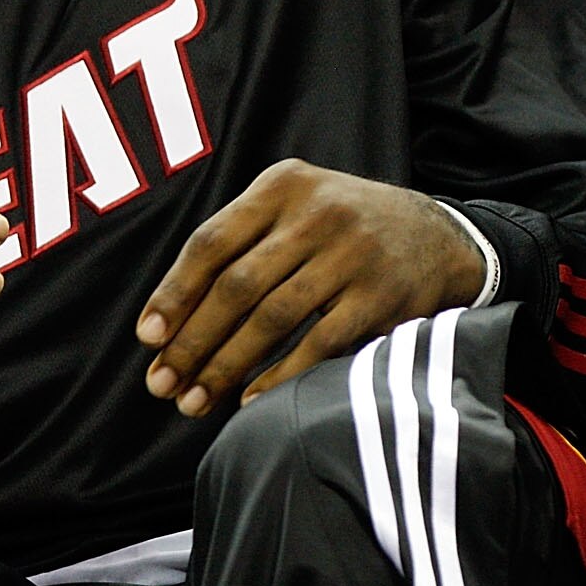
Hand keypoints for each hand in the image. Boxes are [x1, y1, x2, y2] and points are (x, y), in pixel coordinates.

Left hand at [135, 162, 483, 413]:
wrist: (438, 236)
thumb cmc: (342, 231)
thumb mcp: (296, 208)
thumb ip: (241, 244)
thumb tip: (166, 322)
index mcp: (284, 186)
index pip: (211, 242)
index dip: (174, 294)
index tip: (148, 339)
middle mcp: (319, 212)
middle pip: (237, 285)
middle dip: (192, 341)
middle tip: (162, 384)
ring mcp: (354, 253)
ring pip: (272, 317)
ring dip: (226, 366)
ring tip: (196, 400)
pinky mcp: (381, 295)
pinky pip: (318, 343)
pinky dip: (279, 376)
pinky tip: (250, 399)